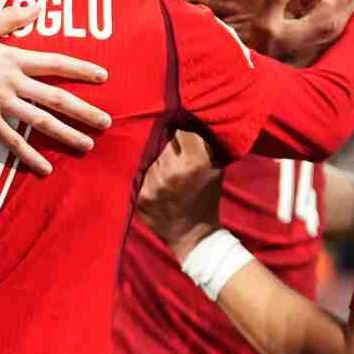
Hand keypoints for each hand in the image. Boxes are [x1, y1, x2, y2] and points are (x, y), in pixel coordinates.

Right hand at [0, 2, 108, 175]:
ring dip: (66, 134)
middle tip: (106, 122)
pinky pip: (12, 141)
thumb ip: (11, 17)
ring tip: (87, 144)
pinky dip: (30, 155)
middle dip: (84, 110)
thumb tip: (37, 5)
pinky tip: (45, 168)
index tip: (103, 76)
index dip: (81, 69)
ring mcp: (1, 104)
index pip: (56, 63)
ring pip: (41, 121)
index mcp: (14, 59)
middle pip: (56, 97)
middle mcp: (13, 83)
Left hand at [137, 130, 226, 247]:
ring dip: (151, 155)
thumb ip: (204, 145)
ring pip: (148, 155)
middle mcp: (173, 171)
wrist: (193, 234)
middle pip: (162, 140)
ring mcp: (154, 183)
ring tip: (158, 160)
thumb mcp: (215, 168)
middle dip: (164, 140)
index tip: (178, 126)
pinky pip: (138, 173)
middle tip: (166, 142)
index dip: (180, 127)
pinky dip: (142, 171)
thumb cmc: (206, 197)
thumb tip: (191, 119)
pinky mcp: (140, 195)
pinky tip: (149, 174)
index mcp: (195, 162)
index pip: (181, 130)